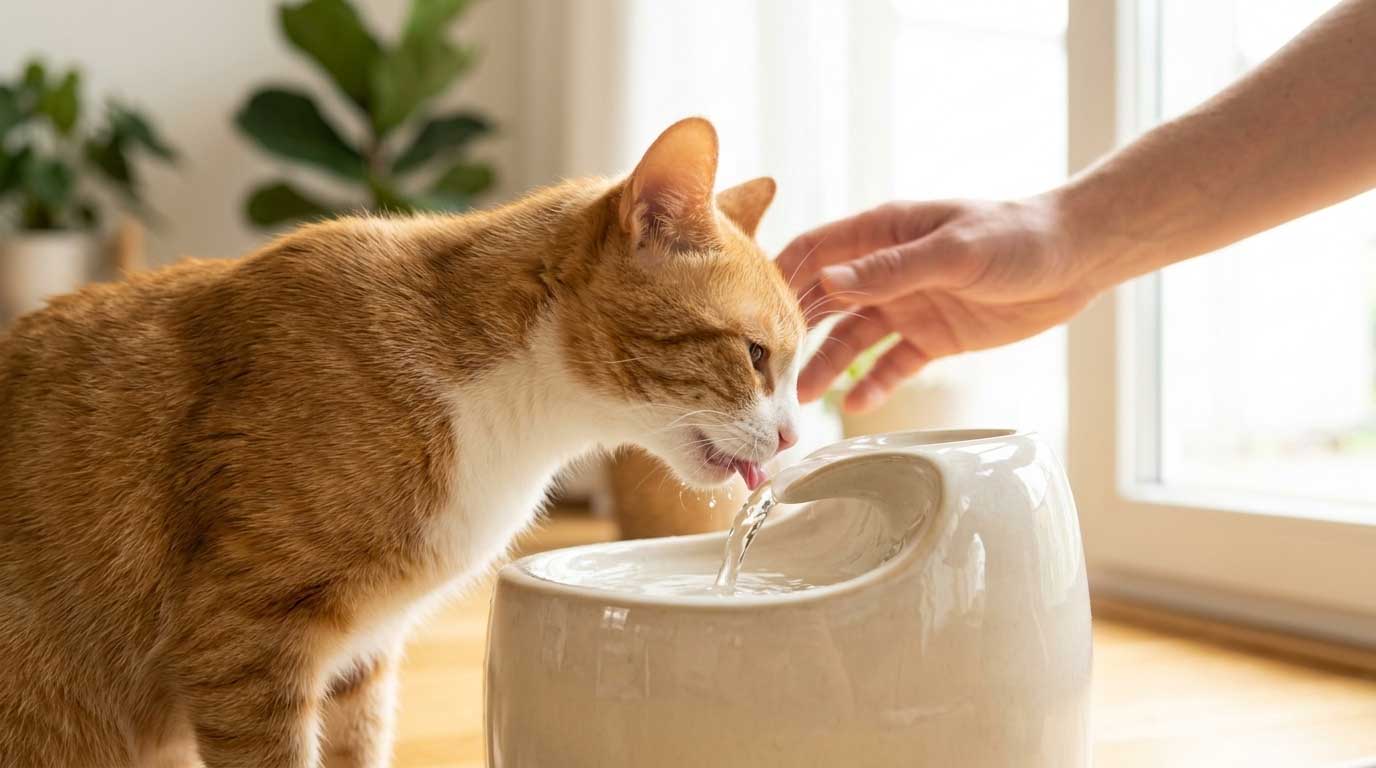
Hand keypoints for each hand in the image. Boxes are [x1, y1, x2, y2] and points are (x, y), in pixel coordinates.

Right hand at [778, 195, 1100, 412]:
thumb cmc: (1017, 237)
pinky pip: (891, 365)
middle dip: (792, 334)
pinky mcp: (931, 338)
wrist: (1077, 259)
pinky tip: (856, 407)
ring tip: (800, 401)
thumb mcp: (954, 252)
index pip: (814, 253)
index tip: (748, 315)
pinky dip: (873, 385)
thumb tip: (828, 283)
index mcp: (882, 233)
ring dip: (826, 367)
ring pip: (851, 340)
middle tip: (766, 371)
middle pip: (822, 302)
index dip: (778, 280)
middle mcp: (884, 270)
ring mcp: (906, 305)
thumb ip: (891, 270)